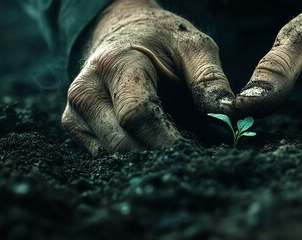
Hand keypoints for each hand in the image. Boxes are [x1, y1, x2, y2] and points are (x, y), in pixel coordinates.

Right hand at [61, 0, 233, 153]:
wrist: (124, 31)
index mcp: (117, 64)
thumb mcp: (193, 47)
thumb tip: (228, 114)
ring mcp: (76, 108)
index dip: (167, 140)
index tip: (195, 151)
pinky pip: (102, 155)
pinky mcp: (73, 123)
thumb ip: (210, 79)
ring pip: (110, 154)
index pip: (137, 115)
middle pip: (122, 142)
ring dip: (144, 159)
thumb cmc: (163, 41)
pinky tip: (149, 145)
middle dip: (158, 155)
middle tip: (188, 155)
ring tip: (172, 148)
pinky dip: (129, 157)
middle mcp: (87, 88)